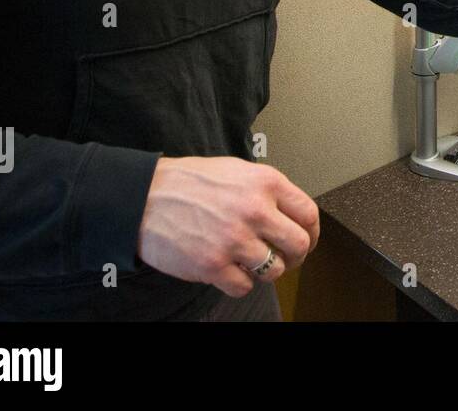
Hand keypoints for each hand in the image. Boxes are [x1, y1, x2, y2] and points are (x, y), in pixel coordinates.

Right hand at [138, 156, 320, 296]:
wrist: (144, 197)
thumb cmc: (190, 183)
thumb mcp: (237, 171)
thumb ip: (268, 191)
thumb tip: (293, 214)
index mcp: (265, 183)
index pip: (309, 214)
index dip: (313, 232)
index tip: (308, 239)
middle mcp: (254, 210)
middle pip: (299, 245)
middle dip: (296, 256)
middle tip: (286, 257)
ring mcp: (234, 240)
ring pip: (275, 270)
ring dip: (266, 270)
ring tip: (250, 261)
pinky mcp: (212, 265)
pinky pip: (244, 286)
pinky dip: (240, 282)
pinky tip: (229, 269)